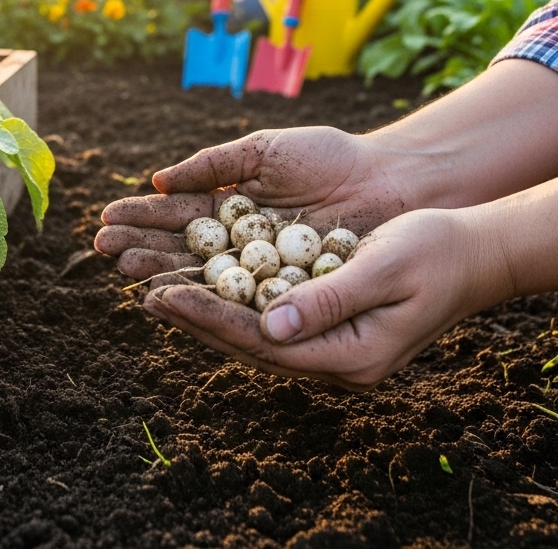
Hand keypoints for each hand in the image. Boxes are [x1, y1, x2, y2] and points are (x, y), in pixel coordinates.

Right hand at [94, 127, 408, 281]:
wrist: (390, 181)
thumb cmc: (329, 157)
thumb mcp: (264, 151)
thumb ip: (213, 165)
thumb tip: (159, 181)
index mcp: (231, 206)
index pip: (176, 215)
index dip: (141, 218)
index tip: (105, 219)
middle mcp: (239, 243)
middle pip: (180, 249)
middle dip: (141, 248)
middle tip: (104, 250)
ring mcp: (261, 271)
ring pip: (204, 276)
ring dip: (164, 274)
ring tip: (128, 272)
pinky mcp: (287, 294)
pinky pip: (243, 299)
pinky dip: (211, 299)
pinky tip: (179, 297)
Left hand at [141, 206, 497, 389]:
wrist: (470, 253)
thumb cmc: (435, 254)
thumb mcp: (385, 270)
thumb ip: (330, 300)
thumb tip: (270, 328)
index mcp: (349, 356)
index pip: (260, 343)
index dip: (207, 318)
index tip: (162, 295)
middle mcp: (332, 358)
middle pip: (246, 342)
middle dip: (192, 316)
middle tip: (142, 291)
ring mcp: (327, 341)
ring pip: (249, 328)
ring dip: (202, 307)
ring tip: (155, 285)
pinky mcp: (322, 317)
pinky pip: (263, 309)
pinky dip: (228, 294)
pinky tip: (199, 278)